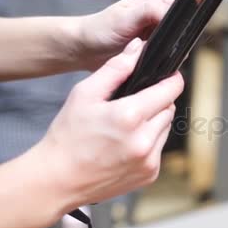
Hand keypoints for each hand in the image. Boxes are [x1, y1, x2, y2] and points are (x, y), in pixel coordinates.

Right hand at [32, 37, 183, 208]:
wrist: (57, 181)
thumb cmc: (67, 136)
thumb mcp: (85, 94)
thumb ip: (115, 68)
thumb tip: (138, 47)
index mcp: (129, 116)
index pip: (170, 89)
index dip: (171, 79)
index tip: (168, 75)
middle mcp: (144, 140)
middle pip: (169, 108)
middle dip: (156, 101)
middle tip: (133, 103)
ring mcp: (149, 160)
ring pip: (166, 128)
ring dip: (154, 122)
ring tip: (126, 126)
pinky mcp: (150, 174)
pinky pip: (159, 148)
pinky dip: (149, 143)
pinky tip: (126, 144)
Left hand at [76, 0, 174, 69]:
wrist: (85, 49)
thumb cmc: (99, 30)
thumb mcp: (124, 17)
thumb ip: (149, 11)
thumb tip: (172, 14)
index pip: (182, 9)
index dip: (183, 23)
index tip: (174, 36)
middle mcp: (159, 13)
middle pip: (183, 27)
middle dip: (176, 41)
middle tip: (161, 50)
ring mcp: (158, 31)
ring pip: (177, 43)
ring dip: (170, 52)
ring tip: (154, 56)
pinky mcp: (155, 47)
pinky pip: (168, 55)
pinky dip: (163, 60)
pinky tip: (154, 64)